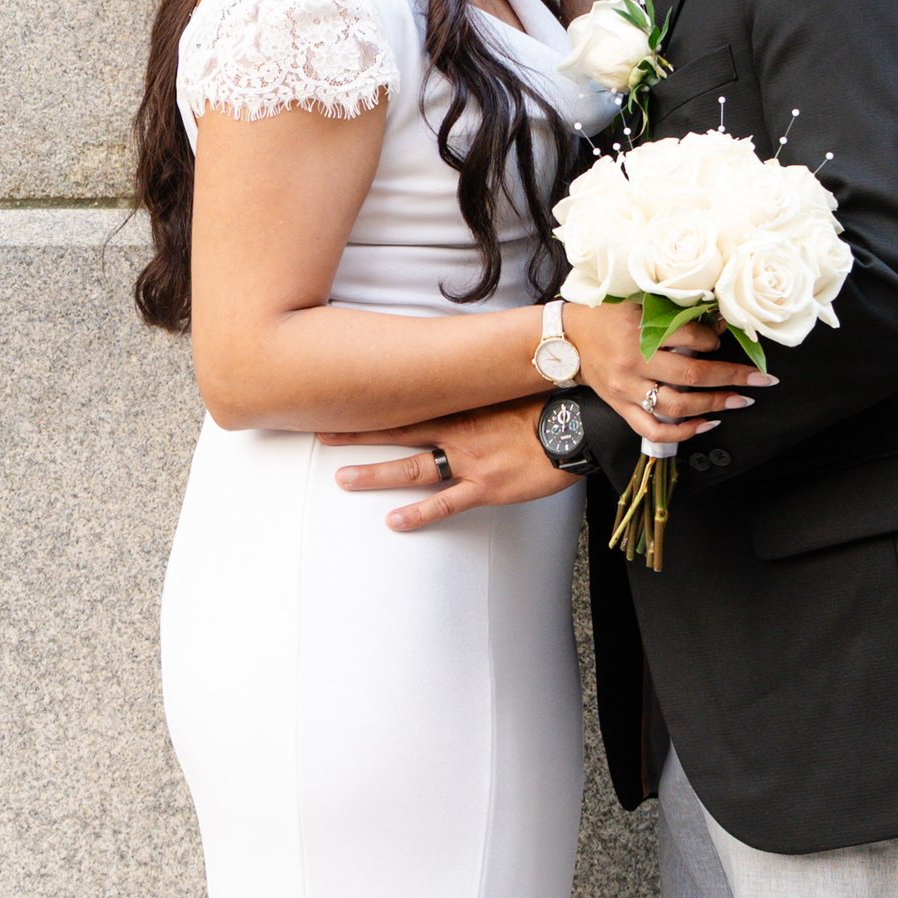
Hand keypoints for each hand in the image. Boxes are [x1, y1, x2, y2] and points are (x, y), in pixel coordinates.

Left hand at [321, 399, 578, 531]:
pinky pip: (445, 503)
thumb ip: (480, 387)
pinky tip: (393, 520)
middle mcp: (457, 432)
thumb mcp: (508, 388)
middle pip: (397, 432)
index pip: (408, 402)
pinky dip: (418, 514)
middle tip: (322, 433)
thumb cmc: (546, 405)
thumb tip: (463, 376)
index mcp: (461, 406)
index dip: (375, 402)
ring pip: (412, 468)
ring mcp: (468, 461)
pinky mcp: (485, 487)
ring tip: (343, 478)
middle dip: (359, 434)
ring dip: (375, 473)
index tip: (345, 398)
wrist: (576, 425)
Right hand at [558, 300, 770, 439]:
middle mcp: (632, 363)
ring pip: (677, 405)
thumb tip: (718, 327)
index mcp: (637, 331)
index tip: (724, 340)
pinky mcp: (621, 407)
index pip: (688, 337)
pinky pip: (653, 430)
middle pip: (690, 375)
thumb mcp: (639, 306)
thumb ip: (674, 317)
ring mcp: (626, 389)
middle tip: (760, 380)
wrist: (569, 340)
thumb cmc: (609, 319)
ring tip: (741, 401)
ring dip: (714, 404)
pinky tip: (705, 425)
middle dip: (731, 377)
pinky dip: (683, 432)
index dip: (713, 340)